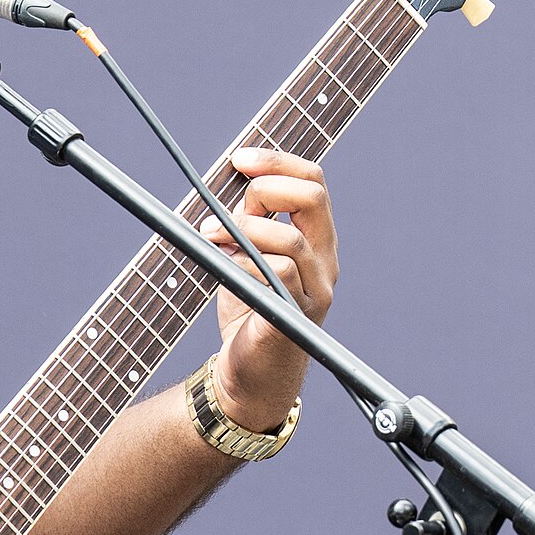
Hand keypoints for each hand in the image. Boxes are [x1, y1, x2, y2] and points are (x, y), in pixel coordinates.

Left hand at [201, 147, 338, 433]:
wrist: (249, 376)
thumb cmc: (248, 314)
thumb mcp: (246, 257)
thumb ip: (248, 223)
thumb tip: (235, 182)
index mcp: (317, 241)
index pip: (314, 183)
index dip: (278, 162)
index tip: (240, 158)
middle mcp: (325, 263)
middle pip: (313, 198)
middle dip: (266, 187)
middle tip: (229, 201)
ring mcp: (315, 292)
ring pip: (291, 241)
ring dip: (243, 229)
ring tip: (209, 234)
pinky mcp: (295, 318)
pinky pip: (277, 277)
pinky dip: (243, 263)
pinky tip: (221, 264)